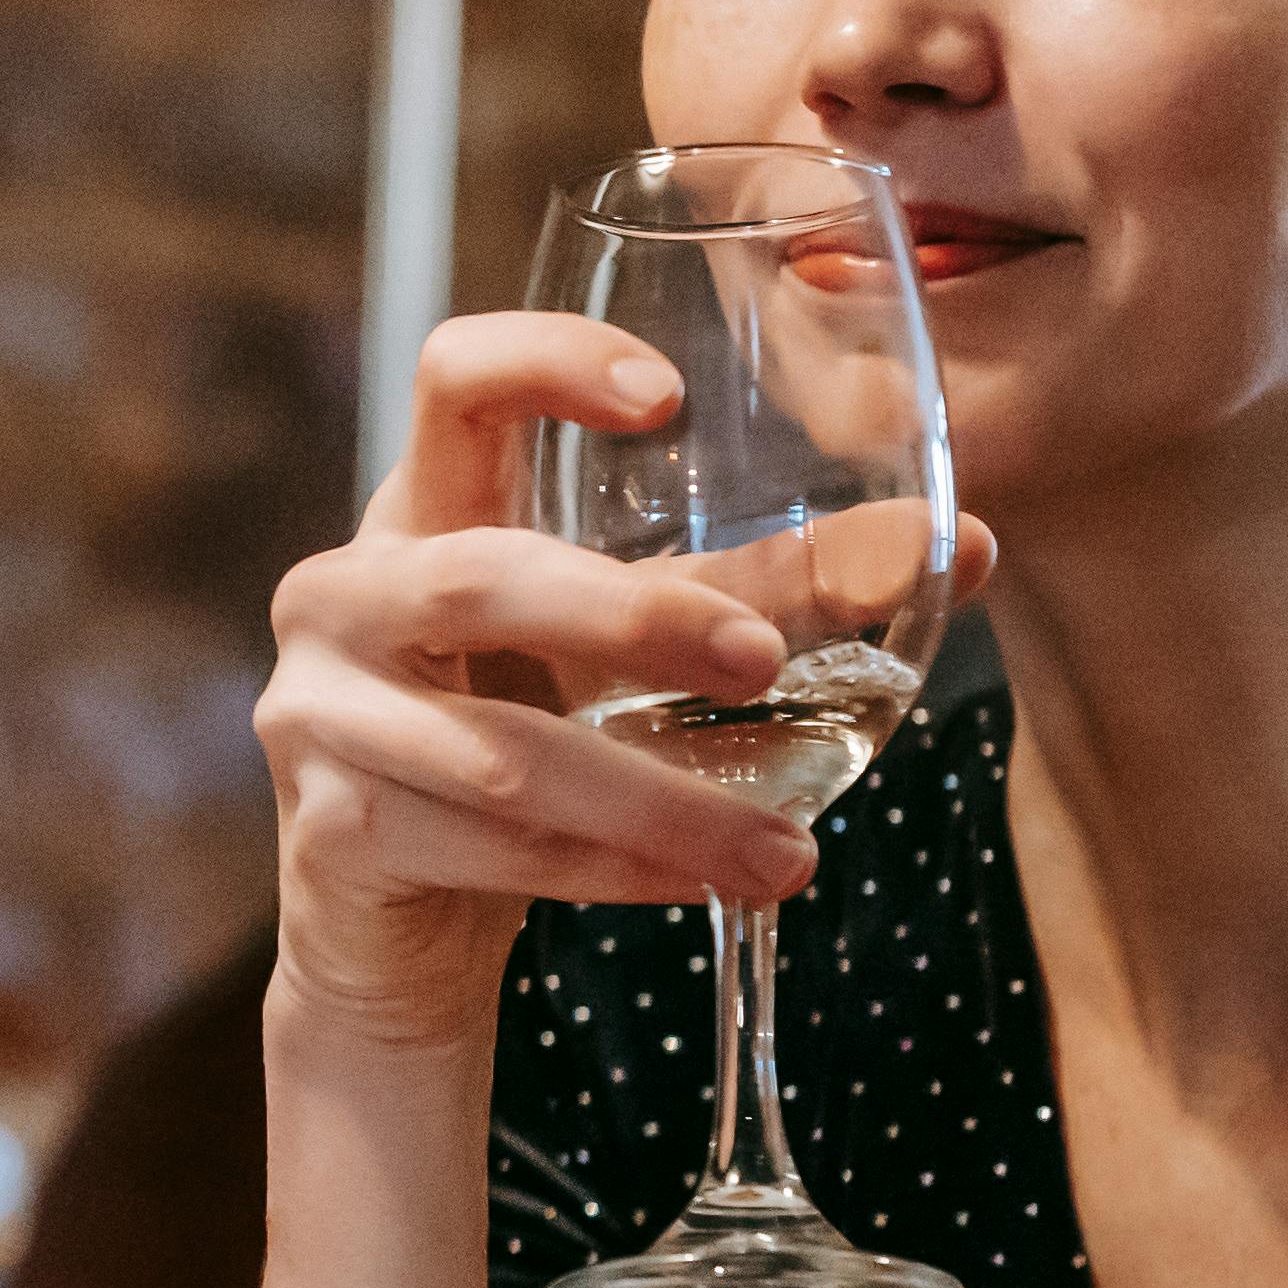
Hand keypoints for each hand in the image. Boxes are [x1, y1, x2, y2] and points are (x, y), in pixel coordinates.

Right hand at [253, 312, 977, 1050]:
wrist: (398, 922)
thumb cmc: (524, 734)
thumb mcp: (622, 650)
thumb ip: (764, 593)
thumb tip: (968, 551)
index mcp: (419, 510)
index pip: (452, 380)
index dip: (545, 365)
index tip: (669, 399)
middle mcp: (345, 594)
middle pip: (479, 577)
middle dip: (634, 618)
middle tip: (764, 660)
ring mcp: (319, 715)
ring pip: (501, 754)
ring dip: (660, 803)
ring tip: (787, 852)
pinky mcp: (332, 834)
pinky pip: (491, 851)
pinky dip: (615, 875)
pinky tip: (708, 889)